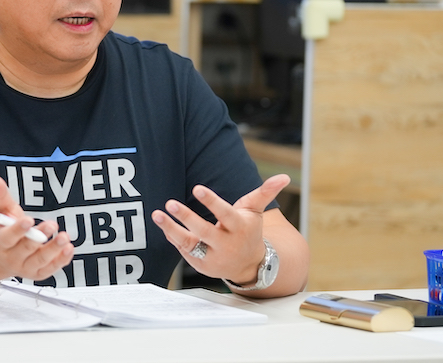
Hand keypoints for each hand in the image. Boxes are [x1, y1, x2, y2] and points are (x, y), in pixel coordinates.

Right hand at [0, 172, 73, 281]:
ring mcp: (24, 266)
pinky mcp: (37, 273)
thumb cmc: (2, 230)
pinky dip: (60, 261)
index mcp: (0, 241)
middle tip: (52, 225)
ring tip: (64, 238)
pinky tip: (68, 249)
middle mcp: (11, 256)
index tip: (29, 220)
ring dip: (53, 250)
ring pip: (39, 260)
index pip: (8, 237)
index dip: (18, 229)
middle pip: (26, 248)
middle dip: (40, 236)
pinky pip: (50, 269)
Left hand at [151, 174, 289, 284]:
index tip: (197, 188)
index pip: (225, 214)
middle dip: (187, 217)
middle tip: (171, 203)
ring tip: (157, 214)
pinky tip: (163, 224)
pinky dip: (173, 237)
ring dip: (172, 229)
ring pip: (190, 243)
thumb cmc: (248, 230)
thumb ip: (265, 193)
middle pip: (205, 231)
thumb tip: (285, 176)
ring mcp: (212, 256)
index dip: (212, 202)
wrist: (249, 264)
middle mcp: (226, 243)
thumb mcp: (256, 211)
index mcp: (239, 227)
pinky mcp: (201, 263)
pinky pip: (184, 250)